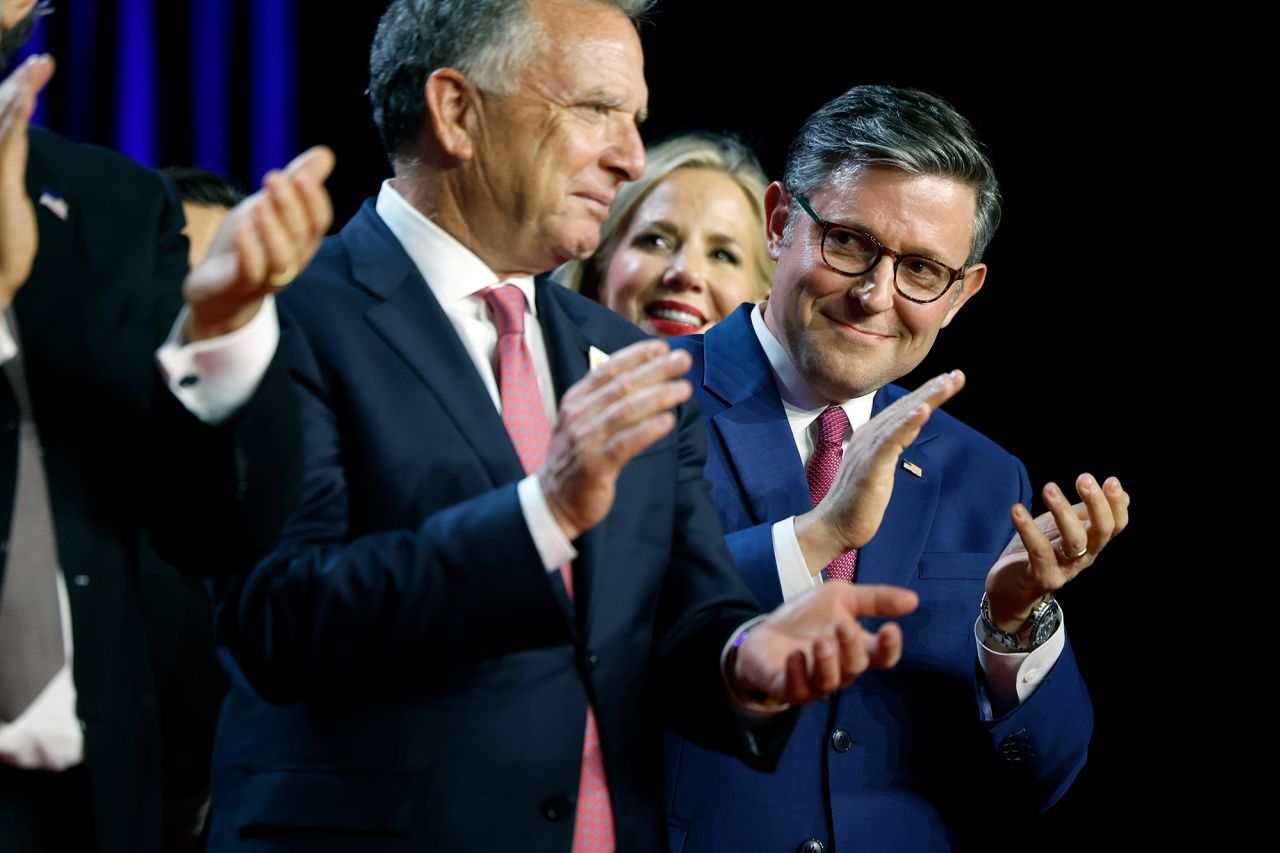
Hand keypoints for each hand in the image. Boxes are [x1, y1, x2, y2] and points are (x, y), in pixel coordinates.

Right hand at [0, 54, 53, 306]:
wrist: (0, 271)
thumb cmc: (6, 235)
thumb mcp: (12, 192)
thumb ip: (12, 162)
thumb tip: (17, 139)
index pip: (7, 117)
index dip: (20, 91)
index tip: (38, 69)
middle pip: (4, 110)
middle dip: (23, 83)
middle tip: (44, 61)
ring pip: (6, 120)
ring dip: (22, 92)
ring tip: (39, 69)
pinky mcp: (1, 181)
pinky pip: (9, 143)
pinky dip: (18, 119)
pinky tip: (29, 99)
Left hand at [182, 145, 334, 340]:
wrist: (215, 288)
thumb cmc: (247, 245)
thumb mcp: (269, 206)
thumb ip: (296, 182)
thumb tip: (325, 154)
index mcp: (302, 240)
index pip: (319, 221)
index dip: (313, 199)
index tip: (299, 173)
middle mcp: (292, 260)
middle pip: (301, 236)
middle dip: (290, 205)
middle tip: (273, 177)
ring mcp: (268, 277)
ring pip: (282, 258)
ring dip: (273, 230)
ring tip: (259, 205)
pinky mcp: (241, 287)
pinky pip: (252, 272)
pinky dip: (249, 250)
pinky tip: (241, 227)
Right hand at [540, 339, 692, 540]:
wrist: (553, 500)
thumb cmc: (577, 457)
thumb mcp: (582, 421)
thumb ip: (607, 399)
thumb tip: (646, 375)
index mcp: (576, 400)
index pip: (608, 369)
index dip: (636, 355)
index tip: (662, 347)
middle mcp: (578, 416)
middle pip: (622, 386)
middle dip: (655, 370)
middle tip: (683, 360)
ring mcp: (585, 441)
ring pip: (626, 411)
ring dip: (658, 396)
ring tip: (684, 389)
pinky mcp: (595, 467)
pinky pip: (625, 444)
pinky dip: (648, 430)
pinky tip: (668, 421)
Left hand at [732, 583, 918, 705]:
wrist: (765, 631)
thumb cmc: (808, 617)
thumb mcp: (840, 597)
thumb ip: (874, 600)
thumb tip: (914, 599)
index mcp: (857, 649)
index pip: (882, 657)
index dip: (890, 648)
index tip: (891, 629)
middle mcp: (840, 670)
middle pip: (855, 666)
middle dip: (851, 647)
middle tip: (842, 625)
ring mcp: (814, 683)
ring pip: (829, 682)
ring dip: (826, 662)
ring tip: (821, 642)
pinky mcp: (788, 689)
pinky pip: (797, 690)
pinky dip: (797, 673)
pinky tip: (795, 655)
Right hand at [795, 370, 964, 571]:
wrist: (833, 526)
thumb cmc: (857, 502)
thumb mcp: (880, 468)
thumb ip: (892, 446)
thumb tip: (908, 430)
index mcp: (872, 436)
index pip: (904, 409)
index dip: (927, 393)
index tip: (950, 380)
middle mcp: (869, 436)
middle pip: (905, 407)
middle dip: (932, 389)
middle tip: (957, 375)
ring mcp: (869, 450)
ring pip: (901, 418)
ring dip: (925, 399)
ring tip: (946, 383)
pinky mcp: (870, 466)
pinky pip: (891, 441)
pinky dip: (907, 424)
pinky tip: (923, 411)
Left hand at [985, 473, 1130, 629]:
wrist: (1010, 591)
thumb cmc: (1039, 553)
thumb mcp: (1063, 528)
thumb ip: (1086, 513)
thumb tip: (1122, 493)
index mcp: (1091, 544)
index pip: (1115, 526)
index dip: (1117, 505)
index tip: (1111, 480)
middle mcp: (1083, 558)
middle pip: (1101, 532)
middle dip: (1096, 504)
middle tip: (1084, 479)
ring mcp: (1064, 569)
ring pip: (1074, 541)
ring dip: (1063, 511)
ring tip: (1049, 487)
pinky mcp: (1042, 577)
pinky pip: (1038, 551)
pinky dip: (1028, 529)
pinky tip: (1017, 509)